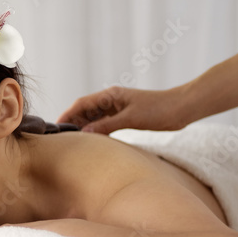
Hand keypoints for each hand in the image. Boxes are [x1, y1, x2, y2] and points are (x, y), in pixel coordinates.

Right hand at [57, 86, 191, 134]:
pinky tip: (91, 141)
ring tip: (72, 141)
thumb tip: (84, 132)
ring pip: (93, 118)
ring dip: (83, 127)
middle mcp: (111, 100)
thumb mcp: (130, 119)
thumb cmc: (159, 110)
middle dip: (72, 122)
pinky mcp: (125, 116)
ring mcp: (118, 108)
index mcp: (110, 95)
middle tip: (60, 138)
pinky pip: (104, 124)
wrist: (182, 108)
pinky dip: (95, 131)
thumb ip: (106, 125)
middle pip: (85, 110)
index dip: (67, 114)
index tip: (55, 126)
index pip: (81, 103)